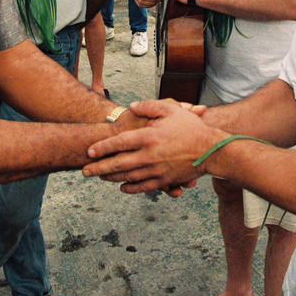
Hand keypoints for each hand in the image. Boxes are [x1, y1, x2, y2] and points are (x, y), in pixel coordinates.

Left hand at [85, 99, 222, 193]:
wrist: (211, 150)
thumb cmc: (191, 127)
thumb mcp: (171, 109)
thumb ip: (149, 106)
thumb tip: (131, 106)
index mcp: (149, 137)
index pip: (119, 143)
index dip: (102, 147)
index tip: (90, 151)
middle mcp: (149, 156)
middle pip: (118, 164)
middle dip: (98, 168)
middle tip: (84, 171)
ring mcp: (156, 170)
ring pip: (128, 177)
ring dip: (111, 178)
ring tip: (99, 177)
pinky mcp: (165, 181)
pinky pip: (143, 187)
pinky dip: (130, 188)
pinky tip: (122, 187)